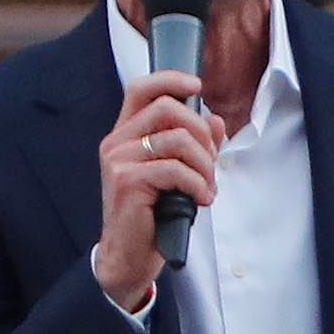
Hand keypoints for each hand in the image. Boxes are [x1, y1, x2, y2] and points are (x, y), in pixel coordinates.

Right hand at [94, 67, 220, 310]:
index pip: (141, 88)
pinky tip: (201, 200)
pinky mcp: (127, 180)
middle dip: (201, 132)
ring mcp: (119, 160)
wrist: (129, 255)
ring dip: (204, 164)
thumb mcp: (177, 173)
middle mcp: (117, 142)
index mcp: (126, 133)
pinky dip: (197, 184)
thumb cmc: (153, 213)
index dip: (170, 79)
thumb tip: (216, 119)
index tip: (197, 86)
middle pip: (167, 108)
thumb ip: (194, 144)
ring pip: (177, 139)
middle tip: (211, 162)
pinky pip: (175, 169)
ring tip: (207, 186)